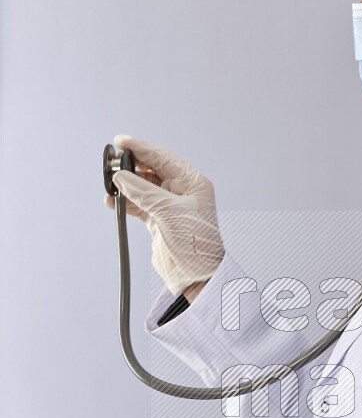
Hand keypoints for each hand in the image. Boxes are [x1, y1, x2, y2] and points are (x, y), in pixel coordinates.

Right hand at [104, 133, 224, 295]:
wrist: (196, 276)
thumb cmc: (195, 244)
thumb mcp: (169, 212)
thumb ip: (143, 192)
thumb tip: (120, 177)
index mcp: (192, 183)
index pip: (162, 158)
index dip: (141, 148)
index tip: (120, 142)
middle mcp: (181, 191)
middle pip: (151, 170)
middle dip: (130, 166)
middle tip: (111, 163)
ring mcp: (169, 206)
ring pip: (142, 188)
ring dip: (125, 186)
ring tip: (109, 183)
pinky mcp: (159, 221)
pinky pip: (138, 205)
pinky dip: (125, 202)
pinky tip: (112, 200)